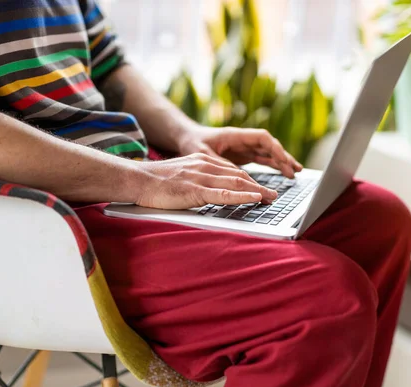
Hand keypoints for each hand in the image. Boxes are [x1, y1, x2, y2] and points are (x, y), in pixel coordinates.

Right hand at [135, 153, 277, 208]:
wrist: (136, 179)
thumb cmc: (155, 183)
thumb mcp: (181, 177)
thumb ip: (197, 182)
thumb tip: (209, 194)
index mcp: (202, 162)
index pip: (232, 171)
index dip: (250, 181)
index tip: (262, 189)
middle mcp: (205, 166)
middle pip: (239, 176)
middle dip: (259, 186)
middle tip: (273, 195)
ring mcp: (200, 177)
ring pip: (235, 183)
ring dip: (256, 192)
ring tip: (271, 199)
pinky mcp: (195, 190)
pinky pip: (223, 193)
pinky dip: (241, 196)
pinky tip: (254, 198)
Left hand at [178, 126, 302, 177]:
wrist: (185, 138)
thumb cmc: (192, 143)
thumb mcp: (203, 155)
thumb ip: (221, 164)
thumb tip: (238, 176)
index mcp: (235, 135)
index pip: (262, 138)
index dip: (274, 148)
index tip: (283, 160)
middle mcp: (243, 140)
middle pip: (269, 146)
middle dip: (283, 157)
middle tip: (294, 171)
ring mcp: (244, 148)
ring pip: (268, 153)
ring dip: (281, 162)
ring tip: (295, 173)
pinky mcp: (242, 156)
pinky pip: (262, 159)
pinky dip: (273, 166)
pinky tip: (283, 173)